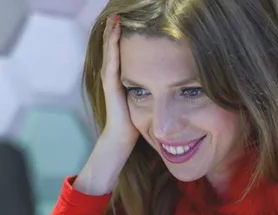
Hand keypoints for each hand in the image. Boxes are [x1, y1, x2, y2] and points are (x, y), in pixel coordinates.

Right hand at [72, 15, 138, 195]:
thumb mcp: (145, 100)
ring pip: (110, 50)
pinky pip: (112, 60)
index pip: (121, 52)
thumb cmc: (135, 123)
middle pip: (112, 47)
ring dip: (111, 33)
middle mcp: (112, 76)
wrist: (122, 139)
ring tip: (114, 17)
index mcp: (121, 78)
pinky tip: (114, 31)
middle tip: (117, 13)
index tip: (129, 20)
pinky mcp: (110, 85)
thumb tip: (169, 82)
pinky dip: (112, 45)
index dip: (122, 36)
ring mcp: (109, 80)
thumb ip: (150, 88)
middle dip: (114, 29)